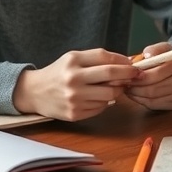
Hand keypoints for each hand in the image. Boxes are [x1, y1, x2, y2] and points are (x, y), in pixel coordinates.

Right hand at [12, 49, 138, 120]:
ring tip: (115, 87)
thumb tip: (125, 62)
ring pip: (110, 94)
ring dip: (118, 90)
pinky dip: (105, 102)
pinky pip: (101, 108)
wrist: (34, 92)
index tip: (133, 64)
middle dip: (128, 75)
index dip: (123, 61)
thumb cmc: (58, 73)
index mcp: (73, 61)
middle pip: (111, 75)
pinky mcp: (75, 113)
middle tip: (137, 75)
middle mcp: (73, 79)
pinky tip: (98, 97)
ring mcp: (74, 98)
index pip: (106, 58)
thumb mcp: (73, 58)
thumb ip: (97, 59)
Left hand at [125, 42, 171, 110]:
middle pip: (153, 88)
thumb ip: (152, 50)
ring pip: (152, 98)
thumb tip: (147, 56)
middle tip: (125, 83)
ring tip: (128, 88)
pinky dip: (140, 100)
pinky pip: (153, 104)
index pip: (156, 73)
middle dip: (135, 86)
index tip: (128, 74)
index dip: (139, 75)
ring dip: (136, 94)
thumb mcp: (158, 50)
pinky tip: (135, 94)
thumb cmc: (161, 60)